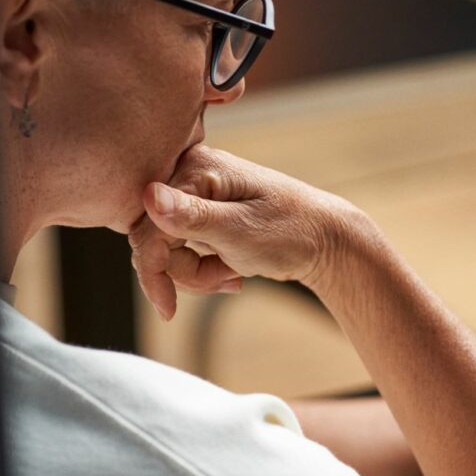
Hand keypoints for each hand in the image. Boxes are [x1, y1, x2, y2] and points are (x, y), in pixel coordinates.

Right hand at [129, 144, 359, 319]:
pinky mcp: (204, 215)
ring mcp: (197, 195)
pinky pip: (184, 250)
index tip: (167, 307)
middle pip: (154, 238)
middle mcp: (191, 174)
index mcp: (196, 168)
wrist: (327, 243)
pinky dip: (204, 268)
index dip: (153, 268)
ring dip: (197, 272)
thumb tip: (149, 195)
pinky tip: (233, 270)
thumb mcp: (241, 230)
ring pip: (168, 249)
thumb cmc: (292, 233)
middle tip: (225, 279)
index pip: (148, 224)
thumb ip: (193, 217)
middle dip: (185, 270)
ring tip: (234, 273)